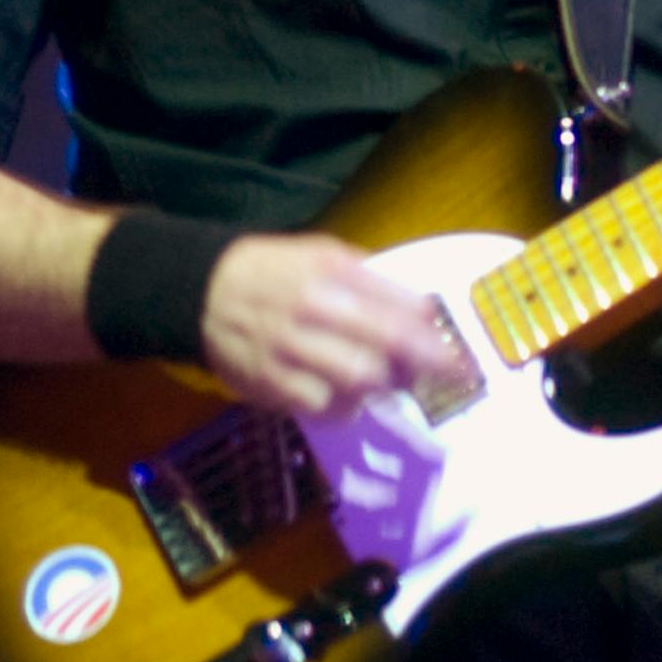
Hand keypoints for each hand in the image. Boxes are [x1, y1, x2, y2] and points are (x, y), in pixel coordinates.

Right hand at [200, 232, 459, 421]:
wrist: (205, 292)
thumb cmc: (276, 270)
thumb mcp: (324, 254)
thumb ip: (371, 280)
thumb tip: (422, 310)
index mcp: (331, 270)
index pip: (395, 306)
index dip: (432, 335)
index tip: (457, 354)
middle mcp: (312, 308)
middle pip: (381, 348)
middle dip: (418, 367)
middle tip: (436, 376)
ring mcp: (289, 349)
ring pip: (356, 381)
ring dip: (385, 387)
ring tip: (392, 383)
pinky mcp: (270, 384)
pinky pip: (324, 407)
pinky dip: (347, 408)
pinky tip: (352, 397)